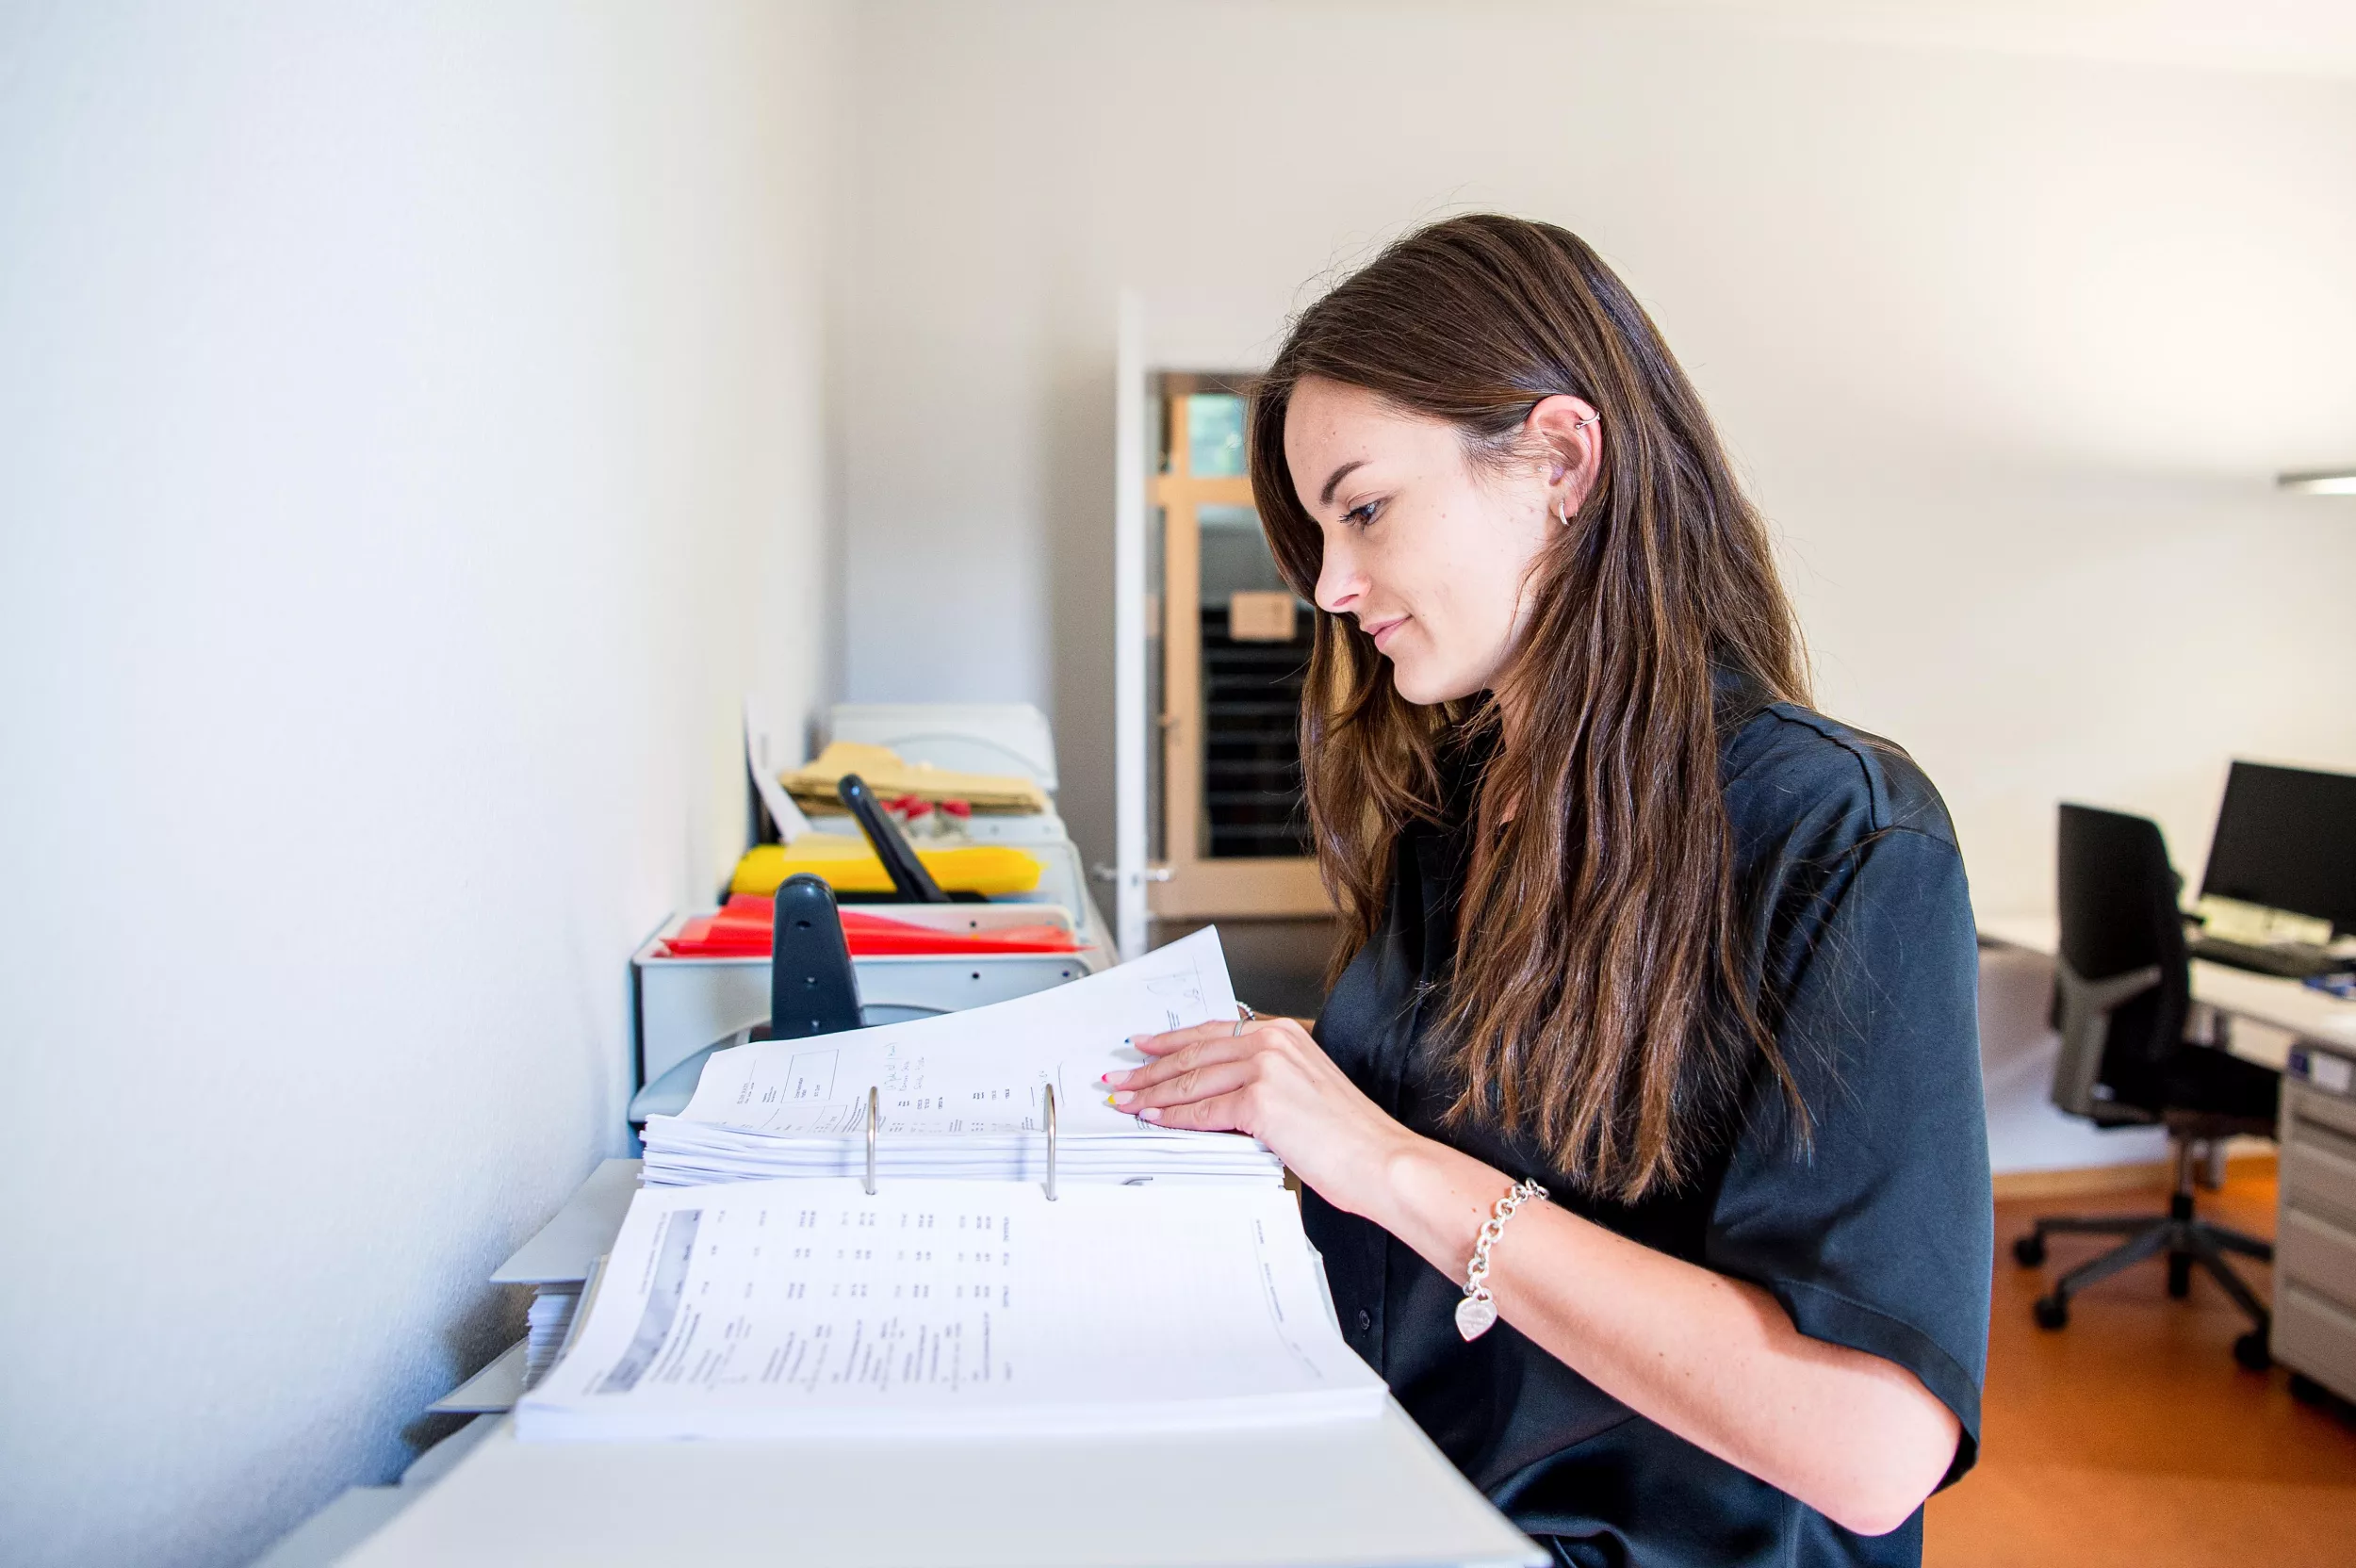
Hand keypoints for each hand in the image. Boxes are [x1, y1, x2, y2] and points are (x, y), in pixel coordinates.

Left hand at [1105, 1016, 1417, 1217]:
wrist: (1381, 1160)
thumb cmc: (1350, 1136)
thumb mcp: (1303, 1090)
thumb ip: (1264, 1079)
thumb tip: (1217, 1092)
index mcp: (1285, 1033)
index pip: (1213, 1033)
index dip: (1172, 1042)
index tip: (1144, 1048)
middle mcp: (1274, 1042)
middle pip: (1195, 1052)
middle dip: (1150, 1067)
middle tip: (1121, 1077)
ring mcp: (1266, 1068)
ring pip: (1191, 1079)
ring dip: (1153, 1092)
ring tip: (1128, 1101)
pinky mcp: (1260, 1100)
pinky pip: (1202, 1109)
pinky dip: (1172, 1117)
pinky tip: (1154, 1120)